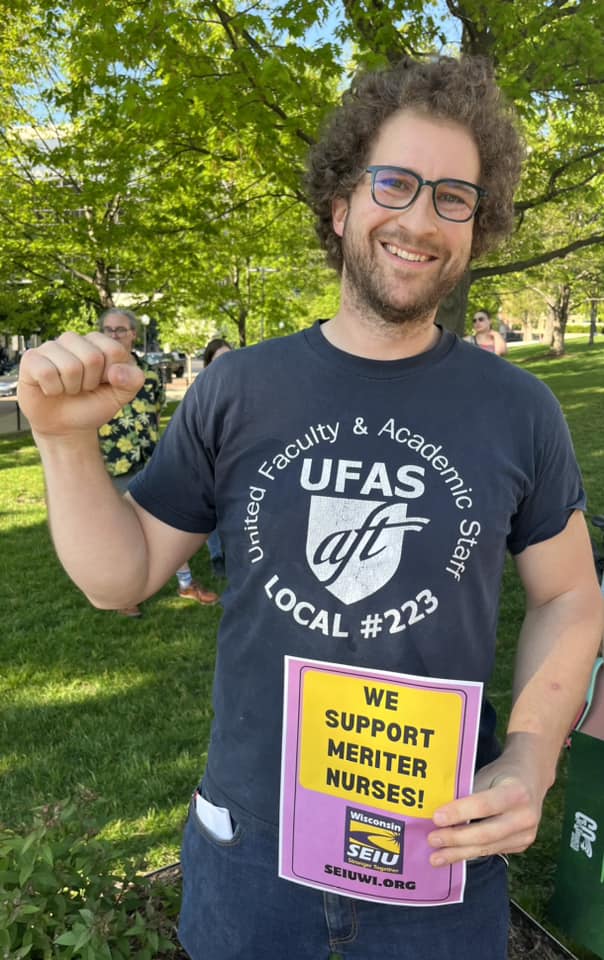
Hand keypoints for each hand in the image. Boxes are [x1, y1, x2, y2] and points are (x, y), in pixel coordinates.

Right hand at [17, 332, 144, 436]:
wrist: (65, 427)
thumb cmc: (93, 405)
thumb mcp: (121, 396)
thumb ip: (133, 380)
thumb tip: (116, 372)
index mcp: (98, 342)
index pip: (114, 351)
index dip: (112, 376)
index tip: (104, 383)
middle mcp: (74, 339)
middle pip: (93, 358)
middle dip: (91, 383)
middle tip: (83, 388)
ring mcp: (51, 347)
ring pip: (70, 366)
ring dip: (71, 388)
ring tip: (67, 389)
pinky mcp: (31, 359)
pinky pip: (46, 371)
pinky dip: (53, 389)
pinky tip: (51, 389)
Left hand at [427, 761, 542, 866]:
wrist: (531, 779)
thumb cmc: (501, 775)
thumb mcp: (486, 775)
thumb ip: (468, 794)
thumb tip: (439, 815)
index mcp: (516, 792)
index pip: (483, 805)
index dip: (458, 813)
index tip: (436, 818)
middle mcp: (525, 816)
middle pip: (485, 833)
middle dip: (456, 839)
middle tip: (432, 840)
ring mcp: (526, 834)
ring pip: (487, 847)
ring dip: (459, 853)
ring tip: (437, 857)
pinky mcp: (522, 845)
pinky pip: (492, 851)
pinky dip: (471, 853)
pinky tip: (454, 854)